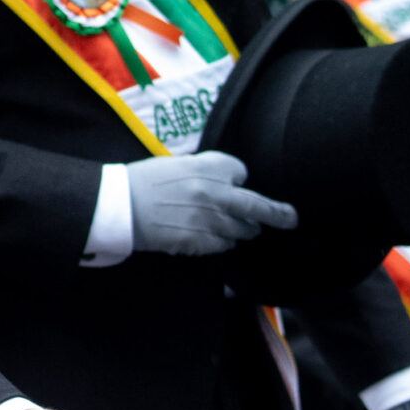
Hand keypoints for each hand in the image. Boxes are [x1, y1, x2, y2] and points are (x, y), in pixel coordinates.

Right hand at [126, 153, 296, 256]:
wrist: (119, 205)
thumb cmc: (142, 182)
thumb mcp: (175, 165)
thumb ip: (204, 171)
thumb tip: (229, 183)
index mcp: (208, 166)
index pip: (241, 172)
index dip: (237, 179)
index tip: (234, 183)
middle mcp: (215, 192)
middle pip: (258, 205)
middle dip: (278, 214)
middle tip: (290, 219)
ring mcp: (211, 219)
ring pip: (244, 230)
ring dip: (243, 230)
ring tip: (238, 229)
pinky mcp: (201, 241)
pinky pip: (225, 245)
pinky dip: (223, 242)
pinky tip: (209, 237)